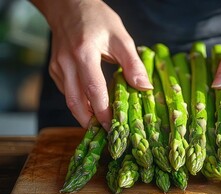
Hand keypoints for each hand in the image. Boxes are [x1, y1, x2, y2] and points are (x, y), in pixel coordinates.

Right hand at [32, 0, 151, 129]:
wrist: (68, 5)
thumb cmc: (98, 19)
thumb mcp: (121, 37)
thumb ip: (133, 64)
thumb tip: (145, 88)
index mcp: (84, 54)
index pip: (94, 91)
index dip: (104, 112)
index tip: (114, 127)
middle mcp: (67, 63)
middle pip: (76, 102)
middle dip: (91, 122)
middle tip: (106, 133)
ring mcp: (58, 67)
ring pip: (69, 100)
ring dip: (84, 115)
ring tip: (100, 125)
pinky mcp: (54, 69)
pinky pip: (67, 91)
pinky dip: (79, 102)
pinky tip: (91, 107)